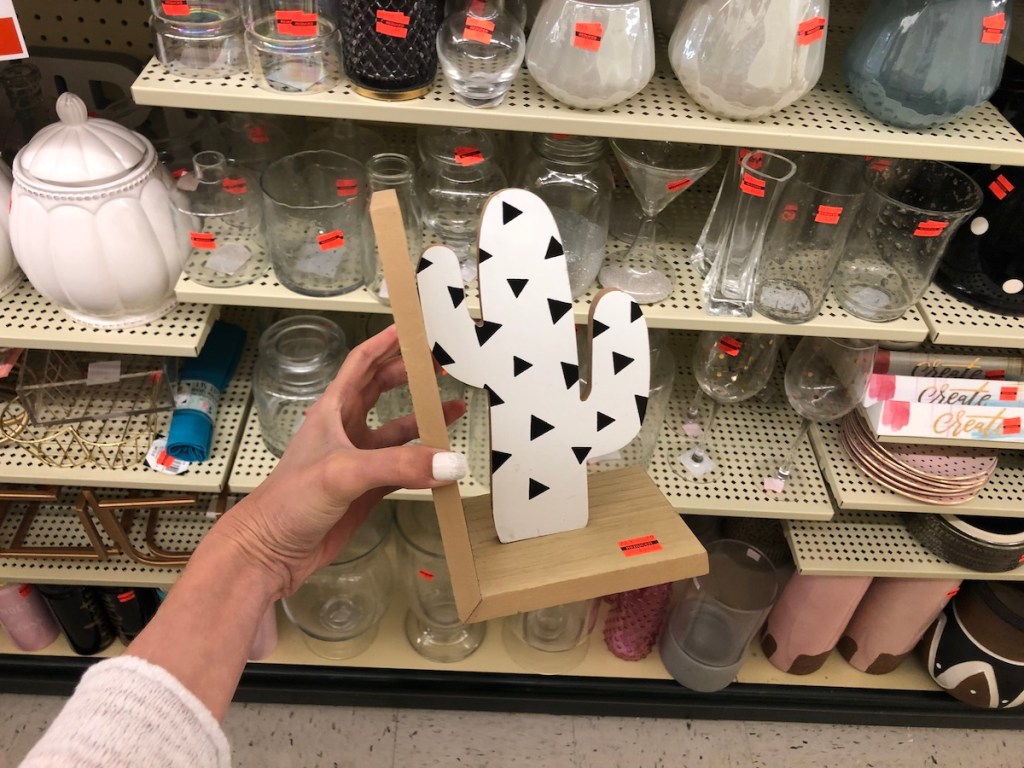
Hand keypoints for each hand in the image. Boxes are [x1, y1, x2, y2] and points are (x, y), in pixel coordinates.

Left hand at [208, 324, 466, 598]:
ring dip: (424, 418)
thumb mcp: (343, 473)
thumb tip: (449, 461)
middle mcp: (344, 429)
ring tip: (454, 407)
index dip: (386, 342)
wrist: (271, 551)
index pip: (361, 363)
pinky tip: (444, 459)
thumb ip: (398, 465)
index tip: (413, 327)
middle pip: (381, 388)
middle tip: (442, 365)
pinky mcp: (367, 488)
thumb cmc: (288, 502)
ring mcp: (357, 459)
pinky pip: (403, 467)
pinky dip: (425, 461)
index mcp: (331, 411)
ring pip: (397, 429)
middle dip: (410, 374)